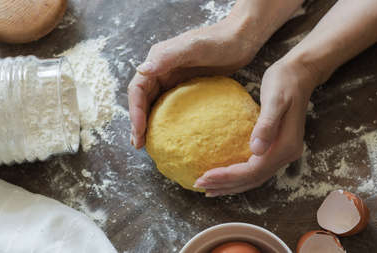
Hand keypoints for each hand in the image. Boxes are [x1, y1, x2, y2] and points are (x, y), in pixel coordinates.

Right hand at [128, 17, 263, 147]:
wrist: (241, 39)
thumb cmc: (219, 41)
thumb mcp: (194, 47)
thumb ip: (168, 57)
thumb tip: (142, 70)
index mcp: (158, 60)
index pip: (138, 88)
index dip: (135, 111)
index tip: (139, 131)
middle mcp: (161, 70)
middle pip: (142, 99)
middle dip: (138, 122)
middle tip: (139, 144)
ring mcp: (173, 79)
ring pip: (154, 104)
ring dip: (148, 123)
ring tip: (147, 144)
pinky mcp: (186, 87)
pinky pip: (171, 106)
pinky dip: (166, 121)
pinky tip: (170, 136)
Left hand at [194, 59, 318, 196]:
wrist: (300, 74)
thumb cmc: (284, 82)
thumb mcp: (275, 100)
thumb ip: (266, 125)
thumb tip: (256, 150)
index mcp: (285, 146)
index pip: (253, 170)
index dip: (228, 176)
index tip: (204, 176)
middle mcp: (286, 154)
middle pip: (253, 179)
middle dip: (226, 185)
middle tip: (200, 185)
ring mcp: (283, 152)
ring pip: (254, 177)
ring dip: (232, 184)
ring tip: (209, 188)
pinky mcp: (277, 147)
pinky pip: (256, 168)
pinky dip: (239, 175)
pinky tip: (225, 174)